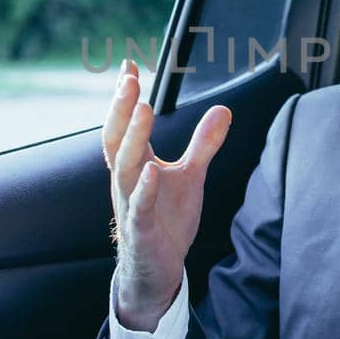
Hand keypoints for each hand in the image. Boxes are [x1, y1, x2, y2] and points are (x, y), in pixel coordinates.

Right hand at [103, 59, 231, 330]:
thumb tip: (223, 110)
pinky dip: (144, 188)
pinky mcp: (141, 231)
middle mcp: (126, 181)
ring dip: (132, 138)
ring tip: (141, 109)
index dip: (124, 97)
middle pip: (116, 139)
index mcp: (135, 165)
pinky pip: (138, 207)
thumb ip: (204, 144)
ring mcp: (130, 206)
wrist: (157, 272)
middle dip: (121, 109)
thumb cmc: (166, 222)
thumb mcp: (190, 176)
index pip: (124, 125)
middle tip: (129, 80)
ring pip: (123, 168)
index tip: (129, 66)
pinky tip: (152, 169)